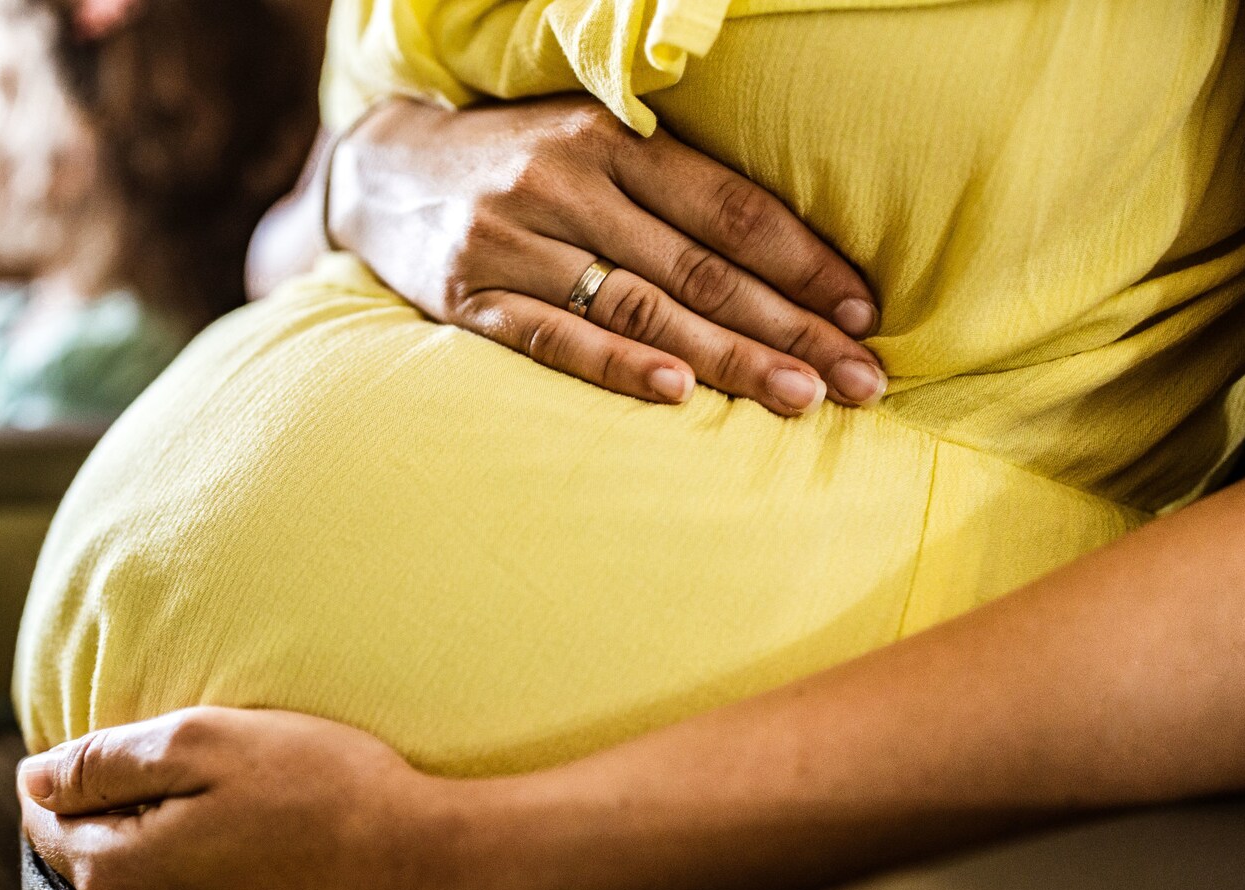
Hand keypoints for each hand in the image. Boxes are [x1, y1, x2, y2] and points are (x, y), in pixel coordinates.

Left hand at [19, 707, 487, 889]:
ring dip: (156, 817)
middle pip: (83, 839)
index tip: (136, 733)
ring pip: (131, 860)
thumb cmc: (316, 794)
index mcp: (111, 868)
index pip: (42, 809)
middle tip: (186, 751)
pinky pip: (175, 883)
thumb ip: (103, 760)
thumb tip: (33, 775)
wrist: (412, 869)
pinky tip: (244, 821)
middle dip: (112, 790)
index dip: (77, 760)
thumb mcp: (200, 742)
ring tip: (221, 781)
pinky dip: (192, 846)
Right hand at [330, 97, 885, 414]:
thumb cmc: (517, 163)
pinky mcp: (466, 297)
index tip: (863, 312)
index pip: (728, 206)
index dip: (803, 261)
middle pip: (698, 267)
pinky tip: (677, 395)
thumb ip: (670, 187)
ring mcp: (511, 241)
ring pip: (638, 308)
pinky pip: (551, 337)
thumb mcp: (591, 140)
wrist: (381, 170)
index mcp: (609, 135)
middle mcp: (563, 181)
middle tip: (861, 380)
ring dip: (727, 359)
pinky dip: (616, 367)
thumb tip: (788, 261)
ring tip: (799, 399)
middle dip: (789, 328)